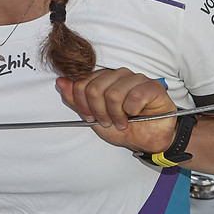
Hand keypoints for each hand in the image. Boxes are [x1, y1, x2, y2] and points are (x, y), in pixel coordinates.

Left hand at [56, 67, 177, 154]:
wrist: (146, 139)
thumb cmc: (123, 126)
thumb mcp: (93, 117)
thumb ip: (75, 100)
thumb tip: (60, 82)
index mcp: (103, 78)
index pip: (81, 84)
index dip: (83, 105)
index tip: (90, 117)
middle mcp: (118, 75)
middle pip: (95, 89)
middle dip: (100, 112)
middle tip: (109, 121)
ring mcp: (136, 78)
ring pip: (114, 94)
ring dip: (117, 114)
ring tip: (123, 121)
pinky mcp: (152, 86)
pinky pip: (135, 96)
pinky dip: (133, 110)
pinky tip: (136, 113)